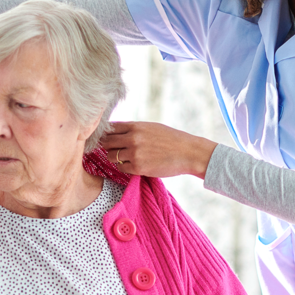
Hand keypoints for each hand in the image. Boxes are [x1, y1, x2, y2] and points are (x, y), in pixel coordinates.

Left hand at [99, 121, 217, 178]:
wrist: (188, 153)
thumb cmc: (171, 139)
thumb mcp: (152, 127)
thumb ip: (134, 129)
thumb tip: (116, 132)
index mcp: (136, 126)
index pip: (110, 127)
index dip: (105, 133)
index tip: (106, 137)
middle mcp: (133, 138)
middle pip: (106, 142)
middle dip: (107, 146)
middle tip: (112, 149)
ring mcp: (134, 153)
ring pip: (111, 156)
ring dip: (115, 157)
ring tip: (125, 157)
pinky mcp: (138, 167)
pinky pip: (121, 167)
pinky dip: (124, 167)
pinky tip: (133, 165)